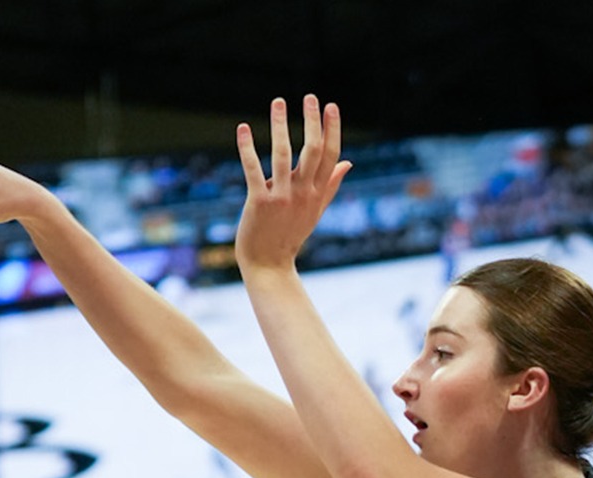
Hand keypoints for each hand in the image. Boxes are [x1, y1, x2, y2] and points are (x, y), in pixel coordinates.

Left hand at [233, 94, 351, 273]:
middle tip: (310, 97)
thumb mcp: (315, 210)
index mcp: (317, 193)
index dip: (332, 129)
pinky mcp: (259, 202)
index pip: (330, 156)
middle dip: (312, 121)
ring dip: (280, 126)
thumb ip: (331, 184)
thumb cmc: (290, 235)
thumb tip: (349, 162)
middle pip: (313, 151)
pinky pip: (253, 169)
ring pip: (284, 154)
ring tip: (278, 102)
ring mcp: (282, 197)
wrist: (269, 265)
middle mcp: (303, 193)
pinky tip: (243, 128)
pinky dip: (247, 148)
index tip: (331, 106)